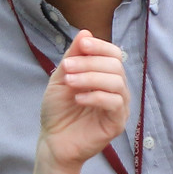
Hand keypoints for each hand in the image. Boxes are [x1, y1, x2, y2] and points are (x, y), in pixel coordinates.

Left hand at [37, 31, 128, 169]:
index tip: (82, 44)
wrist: (53, 141)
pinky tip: (78, 99)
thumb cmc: (58, 111)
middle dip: (89, 62)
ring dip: (91, 77)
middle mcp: (116, 90)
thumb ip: (73, 57)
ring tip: (70, 82)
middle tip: (67, 69)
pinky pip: (114, 103)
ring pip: (117, 82)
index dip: (100, 46)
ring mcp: (119, 107)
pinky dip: (95, 96)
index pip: (113, 54)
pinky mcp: (117, 123)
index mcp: (105, 77)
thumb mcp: (61, 79)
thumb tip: (85, 32)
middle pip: (115, 65)